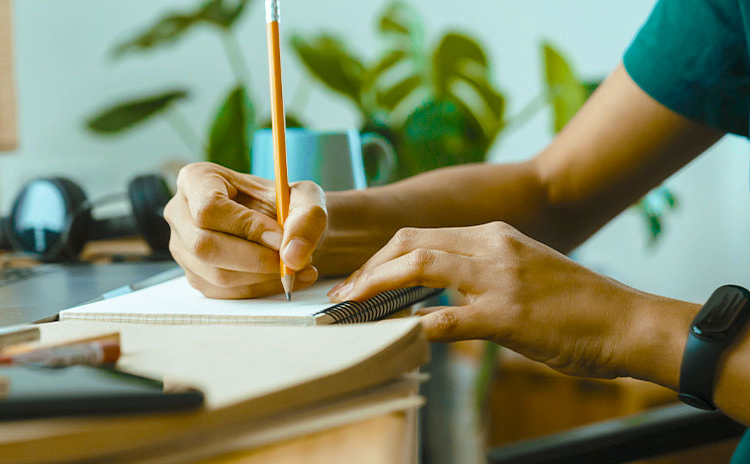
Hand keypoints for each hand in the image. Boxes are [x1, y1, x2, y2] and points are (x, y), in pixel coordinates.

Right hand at [165, 162, 327, 298]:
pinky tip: (283, 278)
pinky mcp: (195, 275)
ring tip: (295, 268)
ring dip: (261, 277)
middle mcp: (179, 212)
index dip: (245, 226)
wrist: (281, 225)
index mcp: (196, 179)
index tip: (279, 237)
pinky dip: (258, 289)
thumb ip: (307, 218)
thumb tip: (292, 255)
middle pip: (204, 245)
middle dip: (254, 259)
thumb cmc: (286, 203)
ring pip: (215, 274)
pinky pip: (223, 292)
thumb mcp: (306, 197)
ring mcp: (182, 247)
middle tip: (290, 261)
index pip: (208, 207)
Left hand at [328, 221, 661, 378]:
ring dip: (377, 285)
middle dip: (369, 266)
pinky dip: (414, 325)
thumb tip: (437, 295)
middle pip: (410, 242)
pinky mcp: (507, 314)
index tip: (361, 277)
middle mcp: (492, 245)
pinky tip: (395, 335)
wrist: (628, 322)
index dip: (384, 256)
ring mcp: (499, 278)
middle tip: (345, 292)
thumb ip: (481, 275)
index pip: (422, 234)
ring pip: (419, 266)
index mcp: (495, 234)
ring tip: (352, 306)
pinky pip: (446, 317)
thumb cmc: (578, 305)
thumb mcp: (524, 271)